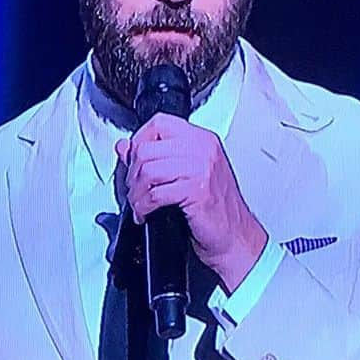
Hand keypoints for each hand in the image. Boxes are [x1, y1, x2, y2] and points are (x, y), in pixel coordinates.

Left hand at [116, 114, 267, 292]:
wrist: (236, 237)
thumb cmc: (215, 210)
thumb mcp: (184, 175)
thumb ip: (155, 157)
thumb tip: (123, 146)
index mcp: (201, 140)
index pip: (159, 123)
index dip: (138, 141)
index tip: (134, 162)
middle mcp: (203, 149)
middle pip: (147, 148)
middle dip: (132, 173)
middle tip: (134, 190)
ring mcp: (202, 168)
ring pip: (148, 170)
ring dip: (136, 192)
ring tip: (139, 204)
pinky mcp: (197, 190)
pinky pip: (156, 193)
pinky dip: (143, 207)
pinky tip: (145, 214)